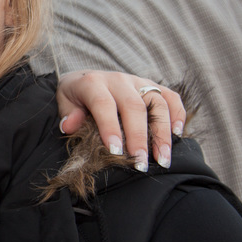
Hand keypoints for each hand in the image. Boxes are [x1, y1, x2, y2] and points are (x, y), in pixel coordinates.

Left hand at [55, 70, 185, 170]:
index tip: (116, 151)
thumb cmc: (75, 97)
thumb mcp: (63, 103)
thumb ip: (68, 114)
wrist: (84, 78)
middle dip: (139, 137)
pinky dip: (178, 114)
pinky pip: (171, 97)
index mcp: (93, 83)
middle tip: (140, 163)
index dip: (110, 127)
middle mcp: (118, 80)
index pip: (103, 104)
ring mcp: (138, 82)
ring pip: (157, 102)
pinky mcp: (152, 86)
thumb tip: (70, 126)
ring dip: (162, 132)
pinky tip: (178, 134)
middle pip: (133, 106)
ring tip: (163, 158)